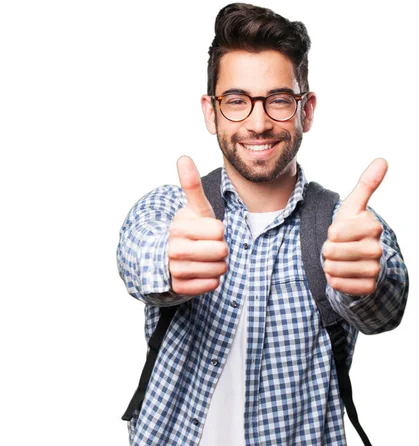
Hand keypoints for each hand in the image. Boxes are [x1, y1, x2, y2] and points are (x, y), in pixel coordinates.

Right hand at [168, 156, 227, 295]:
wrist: (169, 257)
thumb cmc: (190, 229)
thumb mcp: (194, 208)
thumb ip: (191, 185)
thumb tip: (183, 158)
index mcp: (178, 227)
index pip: (219, 230)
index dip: (219, 231)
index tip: (207, 231)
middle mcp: (174, 249)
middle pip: (221, 251)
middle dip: (221, 249)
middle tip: (209, 246)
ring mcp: (175, 270)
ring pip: (219, 270)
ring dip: (218, 265)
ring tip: (206, 259)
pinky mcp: (180, 287)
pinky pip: (211, 285)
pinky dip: (212, 280)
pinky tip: (202, 272)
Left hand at [322, 158, 386, 295]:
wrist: (359, 261)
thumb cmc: (352, 231)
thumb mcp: (355, 208)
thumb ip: (366, 185)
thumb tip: (382, 160)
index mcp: (372, 227)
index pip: (334, 232)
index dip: (331, 234)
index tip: (340, 233)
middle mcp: (377, 248)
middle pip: (332, 251)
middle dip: (328, 251)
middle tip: (338, 249)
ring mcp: (375, 269)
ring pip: (333, 268)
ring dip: (330, 265)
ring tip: (340, 261)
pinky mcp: (368, 287)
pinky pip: (338, 284)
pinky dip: (334, 280)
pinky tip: (342, 274)